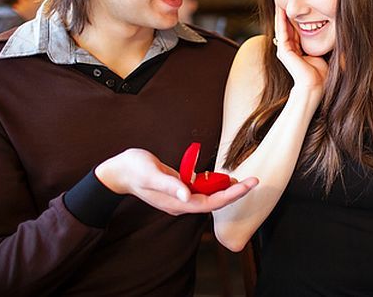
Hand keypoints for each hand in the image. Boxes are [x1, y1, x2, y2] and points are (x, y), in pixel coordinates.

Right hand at [95, 148, 258, 215]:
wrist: (117, 171)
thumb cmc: (133, 170)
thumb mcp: (150, 174)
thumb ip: (169, 185)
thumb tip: (187, 196)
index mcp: (177, 203)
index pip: (211, 203)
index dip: (231, 195)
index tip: (248, 185)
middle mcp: (181, 203)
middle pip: (214, 201)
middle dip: (235, 192)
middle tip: (254, 180)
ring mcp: (179, 197)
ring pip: (208, 196)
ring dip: (225, 189)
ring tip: (243, 180)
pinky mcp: (177, 188)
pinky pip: (200, 190)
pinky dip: (212, 184)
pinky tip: (220, 177)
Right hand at [274, 6, 327, 92]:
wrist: (314, 86)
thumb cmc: (322, 75)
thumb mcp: (325, 54)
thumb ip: (325, 44)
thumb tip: (339, 34)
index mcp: (298, 51)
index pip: (296, 30)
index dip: (297, 18)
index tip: (300, 5)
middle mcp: (290, 50)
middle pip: (288, 27)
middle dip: (288, 13)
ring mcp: (285, 51)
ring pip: (283, 27)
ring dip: (282, 14)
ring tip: (281, 0)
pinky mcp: (283, 51)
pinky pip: (282, 32)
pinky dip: (281, 20)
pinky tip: (282, 9)